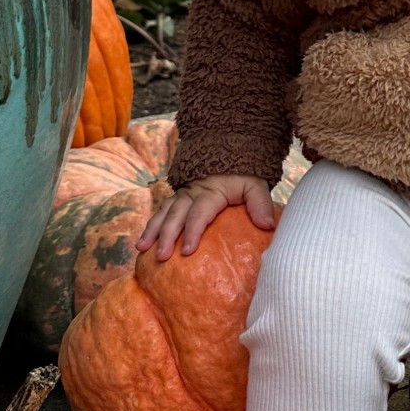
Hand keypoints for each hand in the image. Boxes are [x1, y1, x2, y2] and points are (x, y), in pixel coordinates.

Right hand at [137, 174, 275, 261]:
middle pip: (176, 215)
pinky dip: (150, 226)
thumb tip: (267, 225)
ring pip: (163, 212)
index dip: (192, 232)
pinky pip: (160, 212)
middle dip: (166, 236)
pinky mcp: (176, 198)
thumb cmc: (243, 176)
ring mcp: (181, 195)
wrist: (228, 153)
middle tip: (161, 257)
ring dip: (152, 230)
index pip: (199, 213)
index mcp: (211, 192)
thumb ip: (260, 204)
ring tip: (142, 248)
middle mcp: (192, 193)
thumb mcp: (255, 186)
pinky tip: (142, 243)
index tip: (187, 251)